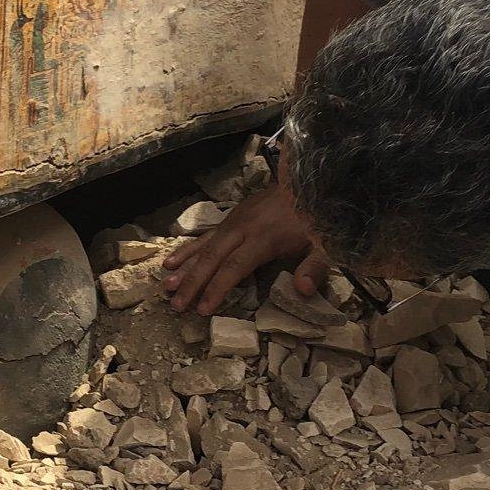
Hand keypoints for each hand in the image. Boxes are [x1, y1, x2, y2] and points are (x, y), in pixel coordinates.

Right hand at [163, 179, 328, 313]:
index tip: (203, 309)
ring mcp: (233, 222)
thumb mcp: (324, 243)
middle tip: (176, 306)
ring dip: (184, 268)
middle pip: (212, 259)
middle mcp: (242, 229)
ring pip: (204, 247)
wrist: (304, 180)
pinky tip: (172, 262)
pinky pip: (205, 236)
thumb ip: (315, 267)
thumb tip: (302, 290)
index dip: (217, 289)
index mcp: (264, 238)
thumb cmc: (314, 218)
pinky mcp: (230, 218)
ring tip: (165, 287)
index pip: (235, 268)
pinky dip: (187, 249)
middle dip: (193, 283)